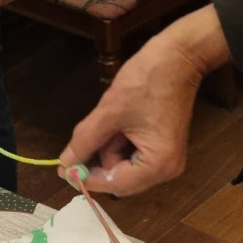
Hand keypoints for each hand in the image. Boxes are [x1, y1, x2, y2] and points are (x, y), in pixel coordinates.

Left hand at [59, 4, 231, 195]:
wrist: (178, 58)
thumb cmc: (147, 81)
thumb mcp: (109, 111)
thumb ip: (85, 141)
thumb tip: (65, 164)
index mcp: (157, 164)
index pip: (115, 184)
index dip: (88, 178)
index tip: (63, 170)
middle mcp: (166, 171)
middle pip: (121, 181)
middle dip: (103, 160)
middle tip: (96, 132)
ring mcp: (167, 161)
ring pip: (125, 169)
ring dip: (112, 149)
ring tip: (117, 119)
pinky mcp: (164, 150)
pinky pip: (134, 158)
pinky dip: (122, 144)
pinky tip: (124, 122)